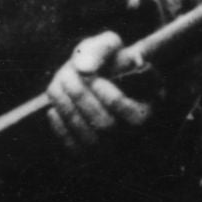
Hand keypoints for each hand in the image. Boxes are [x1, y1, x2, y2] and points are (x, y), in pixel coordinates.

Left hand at [44, 30, 150, 151]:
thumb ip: (100, 49)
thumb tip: (83, 69)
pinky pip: (76, 151)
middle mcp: (134, 134)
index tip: (85, 73)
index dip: (100, 88)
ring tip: (56, 87)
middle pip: (105, 124)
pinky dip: (61, 130)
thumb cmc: (106, 62)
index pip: (123, 105)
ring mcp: (113, 149)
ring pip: (89, 140)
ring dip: (67, 110)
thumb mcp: (108, 45)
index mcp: (147, 107)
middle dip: (80, 96)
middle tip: (65, 74)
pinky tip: (54, 110)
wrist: (99, 82)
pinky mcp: (92, 156)